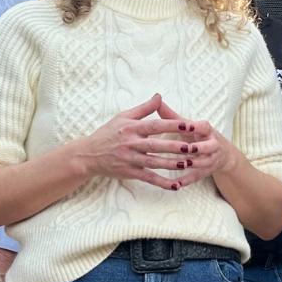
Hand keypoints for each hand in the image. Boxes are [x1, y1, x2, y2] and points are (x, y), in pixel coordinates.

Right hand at [75, 94, 192, 187]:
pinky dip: (163, 183)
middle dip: (175, 147)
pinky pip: (149, 178)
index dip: (171, 125)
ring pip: (155, 162)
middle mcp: (131, 143)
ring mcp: (130, 159)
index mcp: (131, 128)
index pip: (155, 126)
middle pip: (156, 145)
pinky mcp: (130, 173)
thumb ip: (143, 108)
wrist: (88, 155)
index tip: (187, 125)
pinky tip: (176, 185)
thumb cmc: (108, 133)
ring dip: (172, 164)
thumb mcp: (123, 117)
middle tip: (193, 147)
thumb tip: (159, 96)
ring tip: (189, 164)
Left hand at [147, 99, 238, 190]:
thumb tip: (157, 100)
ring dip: (194, 164)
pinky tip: (176, 184)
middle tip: (187, 148)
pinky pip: (198, 176)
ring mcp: (211, 159)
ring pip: (204, 162)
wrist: (223, 155)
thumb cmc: (199, 136)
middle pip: (209, 146)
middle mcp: (212, 144)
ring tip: (182, 165)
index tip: (187, 125)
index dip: (196, 127)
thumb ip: (172, 116)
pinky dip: (188, 180)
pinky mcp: (207, 171)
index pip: (204, 127)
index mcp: (207, 131)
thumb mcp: (189, 126)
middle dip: (199, 147)